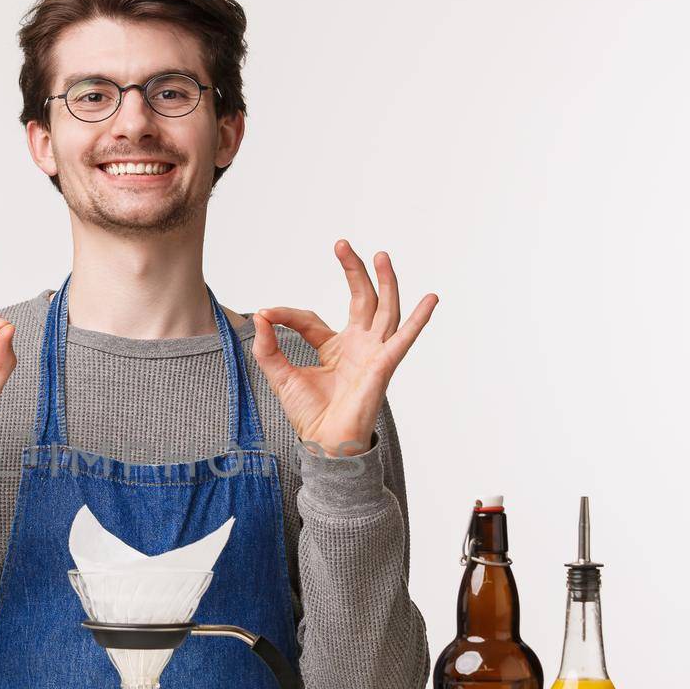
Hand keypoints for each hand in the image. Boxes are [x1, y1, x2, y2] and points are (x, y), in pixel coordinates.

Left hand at [251, 240, 437, 455]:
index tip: (266, 313)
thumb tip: (259, 317)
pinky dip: (418, 319)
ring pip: (384, 310)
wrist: (325, 443)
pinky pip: (404, 338)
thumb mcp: (280, 375)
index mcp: (334, 348)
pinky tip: (430, 298)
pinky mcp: (384, 365)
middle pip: (361, 299)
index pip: (311, 319)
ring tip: (381, 256)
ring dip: (385, 282)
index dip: (287, 314)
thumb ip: (268, 347)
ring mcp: (373, 353)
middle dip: (354, 271)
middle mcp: (358, 346)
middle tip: (343, 244)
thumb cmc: (310, 415)